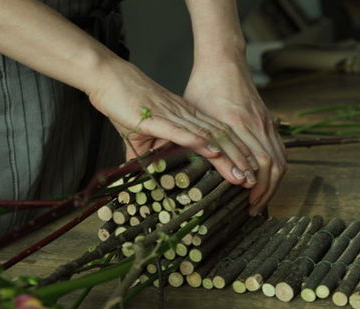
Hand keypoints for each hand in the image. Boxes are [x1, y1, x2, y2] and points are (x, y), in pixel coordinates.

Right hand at [86, 56, 257, 186]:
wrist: (107, 77)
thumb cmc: (123, 103)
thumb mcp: (140, 134)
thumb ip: (148, 153)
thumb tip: (147, 173)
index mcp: (184, 117)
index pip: (216, 136)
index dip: (234, 154)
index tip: (246, 172)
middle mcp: (184, 115)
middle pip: (218, 138)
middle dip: (237, 160)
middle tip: (252, 180)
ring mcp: (172, 115)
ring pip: (206, 137)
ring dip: (225, 156)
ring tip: (241, 173)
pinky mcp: (156, 118)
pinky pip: (181, 131)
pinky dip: (198, 142)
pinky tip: (213, 152)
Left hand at [184, 58, 286, 214]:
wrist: (224, 59)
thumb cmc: (203, 85)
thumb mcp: (189, 112)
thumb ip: (181, 138)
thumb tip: (153, 162)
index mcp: (234, 123)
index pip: (250, 160)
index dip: (250, 185)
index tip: (245, 202)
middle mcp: (254, 124)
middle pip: (269, 164)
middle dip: (264, 190)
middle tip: (253, 208)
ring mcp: (264, 122)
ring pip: (279, 158)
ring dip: (272, 182)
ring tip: (260, 199)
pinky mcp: (268, 120)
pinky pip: (279, 149)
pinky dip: (276, 167)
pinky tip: (267, 180)